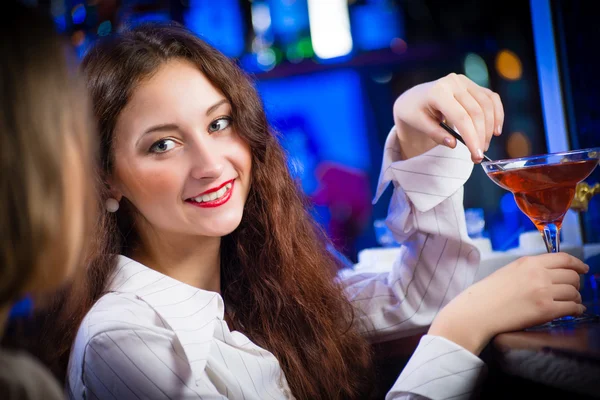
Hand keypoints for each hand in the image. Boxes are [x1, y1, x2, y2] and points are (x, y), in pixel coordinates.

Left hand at [393, 73, 503, 161]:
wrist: (415, 97)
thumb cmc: (414, 111)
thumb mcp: (418, 124)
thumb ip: (436, 134)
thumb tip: (453, 144)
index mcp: (438, 91)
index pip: (460, 117)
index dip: (471, 137)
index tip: (476, 156)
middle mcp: (454, 82)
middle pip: (476, 112)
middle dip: (481, 137)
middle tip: (478, 156)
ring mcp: (465, 82)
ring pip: (487, 105)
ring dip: (489, 128)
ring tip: (484, 146)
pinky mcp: (473, 85)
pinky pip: (491, 99)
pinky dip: (497, 114)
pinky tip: (496, 130)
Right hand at [429, 252, 587, 354]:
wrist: (478, 310)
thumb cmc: (488, 293)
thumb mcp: (509, 271)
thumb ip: (530, 269)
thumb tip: (550, 273)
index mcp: (529, 262)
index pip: (563, 258)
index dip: (577, 264)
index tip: (583, 268)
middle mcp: (539, 274)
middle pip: (572, 275)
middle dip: (575, 283)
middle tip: (572, 290)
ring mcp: (543, 291)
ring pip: (574, 291)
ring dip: (575, 298)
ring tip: (571, 302)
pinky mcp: (546, 310)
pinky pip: (572, 307)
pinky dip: (576, 309)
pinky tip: (573, 311)